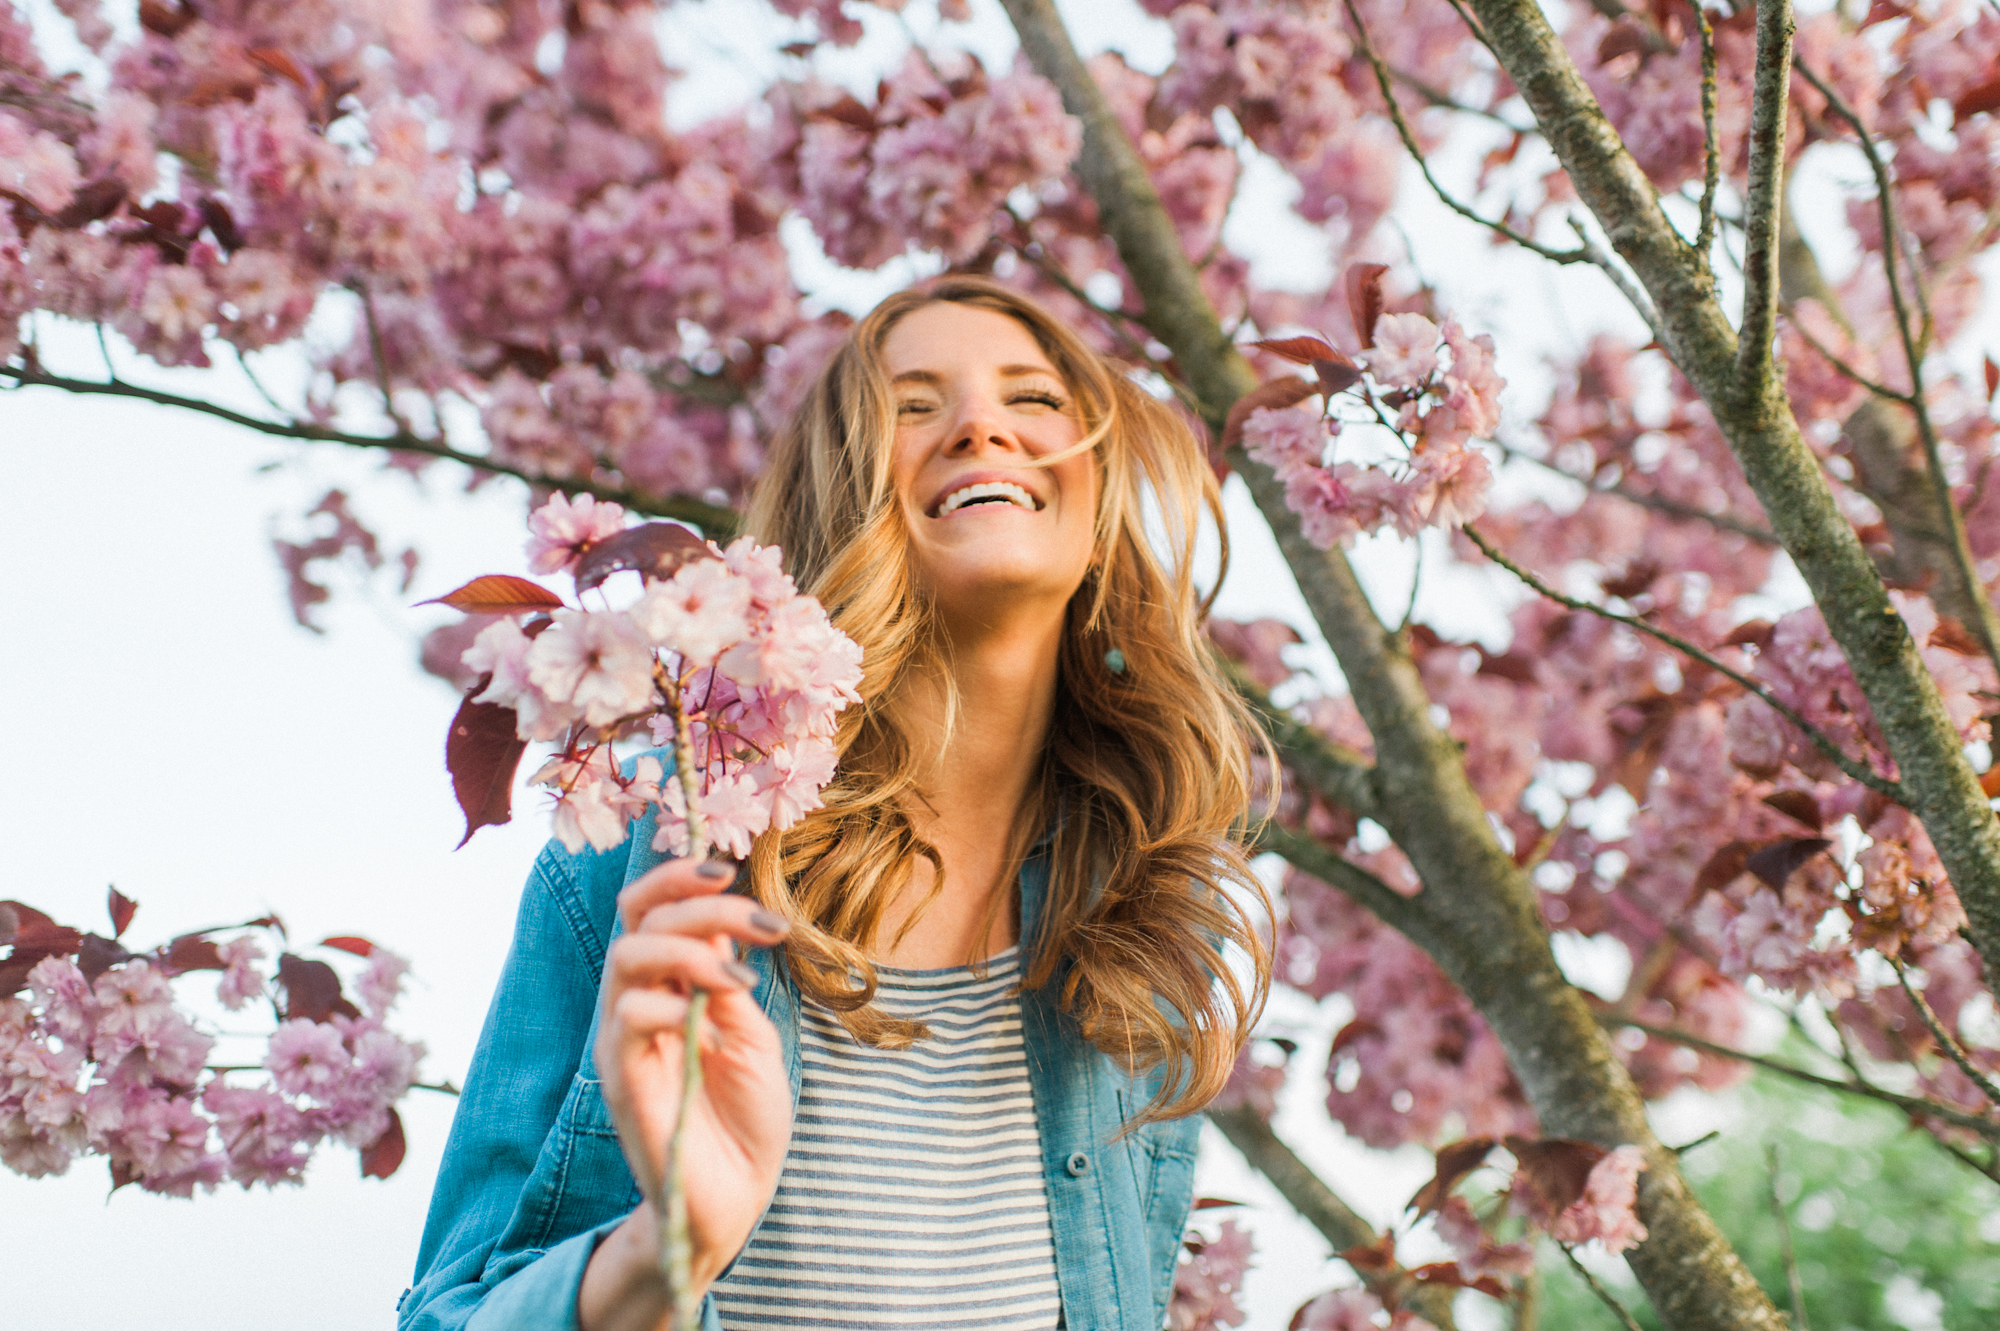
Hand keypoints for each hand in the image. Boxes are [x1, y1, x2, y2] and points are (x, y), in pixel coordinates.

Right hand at [580, 858, 791, 1328]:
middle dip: (700, 903)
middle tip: (763, 922)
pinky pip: (627, 1017)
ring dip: (690, 950)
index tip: (730, 869)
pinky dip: (673, 1005)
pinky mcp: (621, 1078)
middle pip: (638, 919)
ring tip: (738, 979)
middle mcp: (637, 1002)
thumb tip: (720, 921)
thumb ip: (727, 980)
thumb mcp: (752, 1034)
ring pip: (627, 957)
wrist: (737, 1197)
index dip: (681, 877)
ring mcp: (624, 1039)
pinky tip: (710, 1027)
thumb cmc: (746, 1116)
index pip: (652, 908)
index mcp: (671, 985)